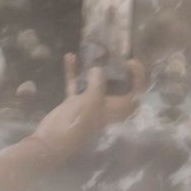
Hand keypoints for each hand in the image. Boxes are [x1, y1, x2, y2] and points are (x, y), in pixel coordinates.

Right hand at [26, 55, 147, 159]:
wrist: (52, 140)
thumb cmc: (79, 122)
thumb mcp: (92, 101)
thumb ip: (97, 83)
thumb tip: (98, 70)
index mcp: (121, 107)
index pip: (138, 90)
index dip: (138, 75)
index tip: (130, 61)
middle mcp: (110, 104)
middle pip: (119, 84)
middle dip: (116, 68)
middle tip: (112, 53)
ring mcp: (92, 103)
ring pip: (97, 82)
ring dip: (93, 68)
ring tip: (93, 51)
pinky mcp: (76, 102)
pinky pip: (78, 84)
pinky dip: (75, 73)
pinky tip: (70, 58)